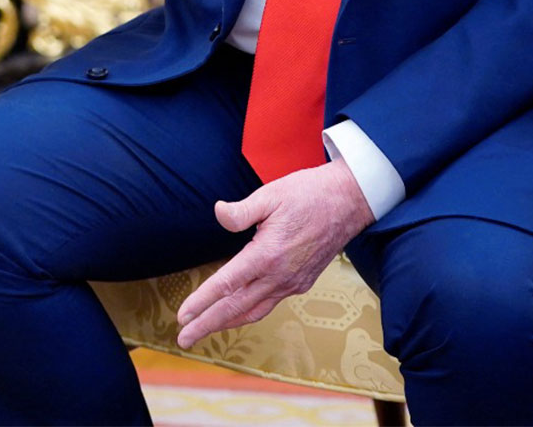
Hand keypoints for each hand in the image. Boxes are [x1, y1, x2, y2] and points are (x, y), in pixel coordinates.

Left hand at [176, 158, 374, 347]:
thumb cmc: (309, 194)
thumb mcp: (270, 195)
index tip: (183, 315)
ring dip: (227, 323)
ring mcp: (292, 282)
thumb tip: (219, 213)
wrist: (349, 201)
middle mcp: (280, 275)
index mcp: (268, 255)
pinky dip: (249, 312)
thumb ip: (241, 210)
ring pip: (254, 311)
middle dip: (207, 325)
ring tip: (205, 331)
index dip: (202, 301)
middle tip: (183, 338)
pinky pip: (270, 304)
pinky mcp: (301, 282)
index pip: (227, 284)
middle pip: (236, 308)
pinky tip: (238, 311)